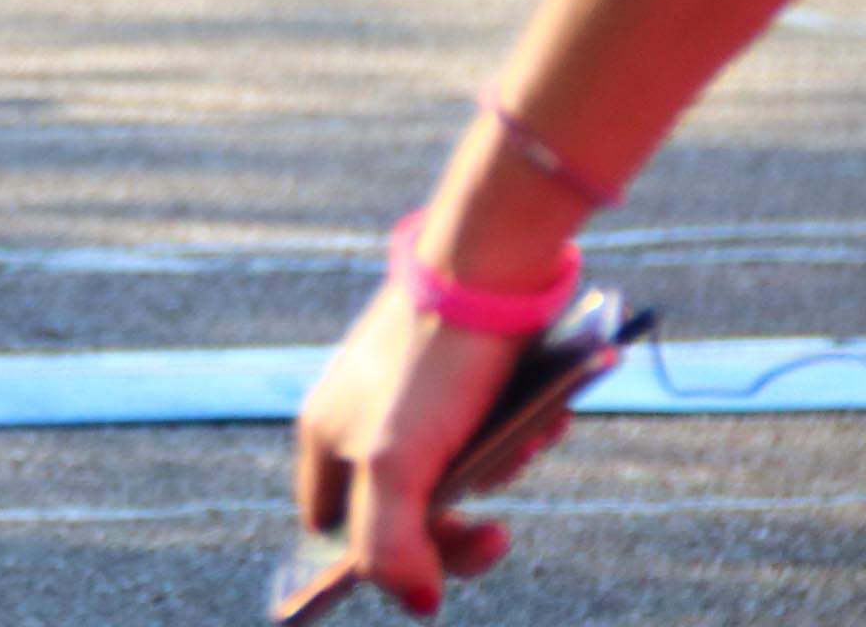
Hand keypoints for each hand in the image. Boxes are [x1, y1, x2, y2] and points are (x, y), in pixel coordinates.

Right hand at [290, 282, 532, 616]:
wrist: (491, 271)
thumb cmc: (435, 365)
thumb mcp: (398, 465)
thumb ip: (390, 545)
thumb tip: (418, 604)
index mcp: (327, 435)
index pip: (334, 530)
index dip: (379, 562)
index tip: (430, 579)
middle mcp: (361, 418)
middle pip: (406, 514)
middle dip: (458, 526)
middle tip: (498, 533)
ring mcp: (412, 397)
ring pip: (456, 475)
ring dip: (500, 471)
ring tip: (524, 438)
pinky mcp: (459, 377)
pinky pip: (489, 435)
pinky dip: (517, 438)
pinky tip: (537, 416)